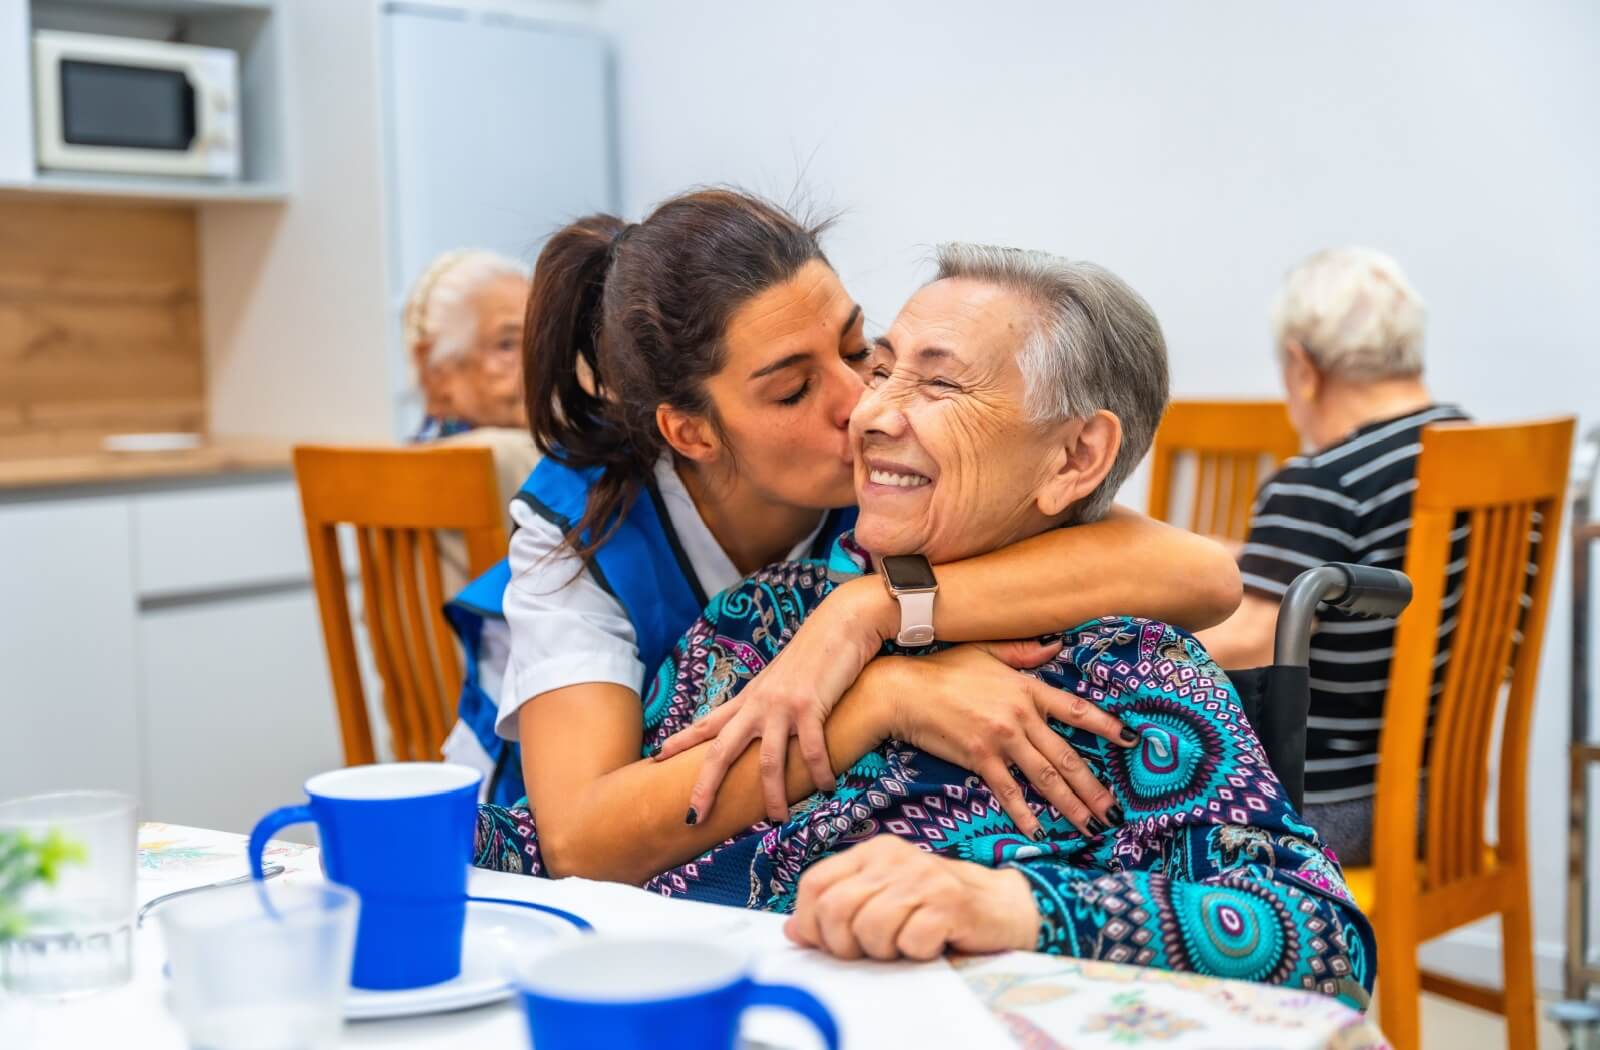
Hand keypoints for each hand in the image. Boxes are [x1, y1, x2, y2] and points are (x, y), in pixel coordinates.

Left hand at [655, 577, 894, 823]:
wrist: (840, 625)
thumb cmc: (815, 654)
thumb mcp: (780, 680)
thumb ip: (767, 703)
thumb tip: (761, 725)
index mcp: (749, 699)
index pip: (707, 724)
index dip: (681, 742)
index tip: (656, 757)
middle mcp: (758, 705)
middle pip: (721, 752)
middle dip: (705, 787)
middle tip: (693, 817)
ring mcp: (782, 707)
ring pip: (767, 762)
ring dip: (772, 796)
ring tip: (777, 818)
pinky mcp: (810, 707)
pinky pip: (810, 751)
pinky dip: (818, 773)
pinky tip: (826, 786)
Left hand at [784, 837, 1038, 960]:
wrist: (1003, 906)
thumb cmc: (936, 907)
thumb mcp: (883, 899)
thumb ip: (839, 908)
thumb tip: (793, 929)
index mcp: (872, 853)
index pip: (814, 883)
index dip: (811, 922)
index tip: (828, 943)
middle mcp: (894, 858)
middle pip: (835, 909)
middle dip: (845, 944)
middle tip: (871, 950)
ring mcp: (923, 878)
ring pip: (870, 928)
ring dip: (884, 951)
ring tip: (904, 943)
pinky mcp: (950, 903)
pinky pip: (910, 942)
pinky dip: (917, 953)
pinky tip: (932, 943)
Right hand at [885, 639, 1136, 838]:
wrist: (903, 690)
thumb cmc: (942, 670)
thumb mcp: (986, 652)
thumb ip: (1023, 653)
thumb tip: (1055, 647)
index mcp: (1027, 688)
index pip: (1076, 709)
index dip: (1106, 725)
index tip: (1132, 740)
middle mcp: (1020, 715)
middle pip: (1066, 755)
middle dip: (1094, 787)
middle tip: (1115, 812)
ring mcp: (1001, 739)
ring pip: (1045, 777)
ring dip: (1071, 805)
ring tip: (1091, 827)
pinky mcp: (979, 758)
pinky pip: (1008, 790)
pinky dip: (1024, 813)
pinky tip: (1039, 832)